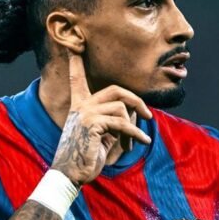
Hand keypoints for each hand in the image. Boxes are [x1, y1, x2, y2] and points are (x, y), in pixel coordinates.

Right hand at [51, 52, 151, 186]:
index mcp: (80, 106)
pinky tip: (142, 141)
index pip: (77, 79)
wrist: (70, 175)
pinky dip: (135, 133)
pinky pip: (122, 123)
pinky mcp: (92, 124)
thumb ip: (114, 119)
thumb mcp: (103, 135)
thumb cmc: (86, 157)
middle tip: (148, 115)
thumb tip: (136, 112)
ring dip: (134, 128)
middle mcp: (81, 106)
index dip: (76, 62)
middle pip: (115, 90)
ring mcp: (85, 113)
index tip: (73, 44)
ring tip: (135, 142)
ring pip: (122, 109)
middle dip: (136, 101)